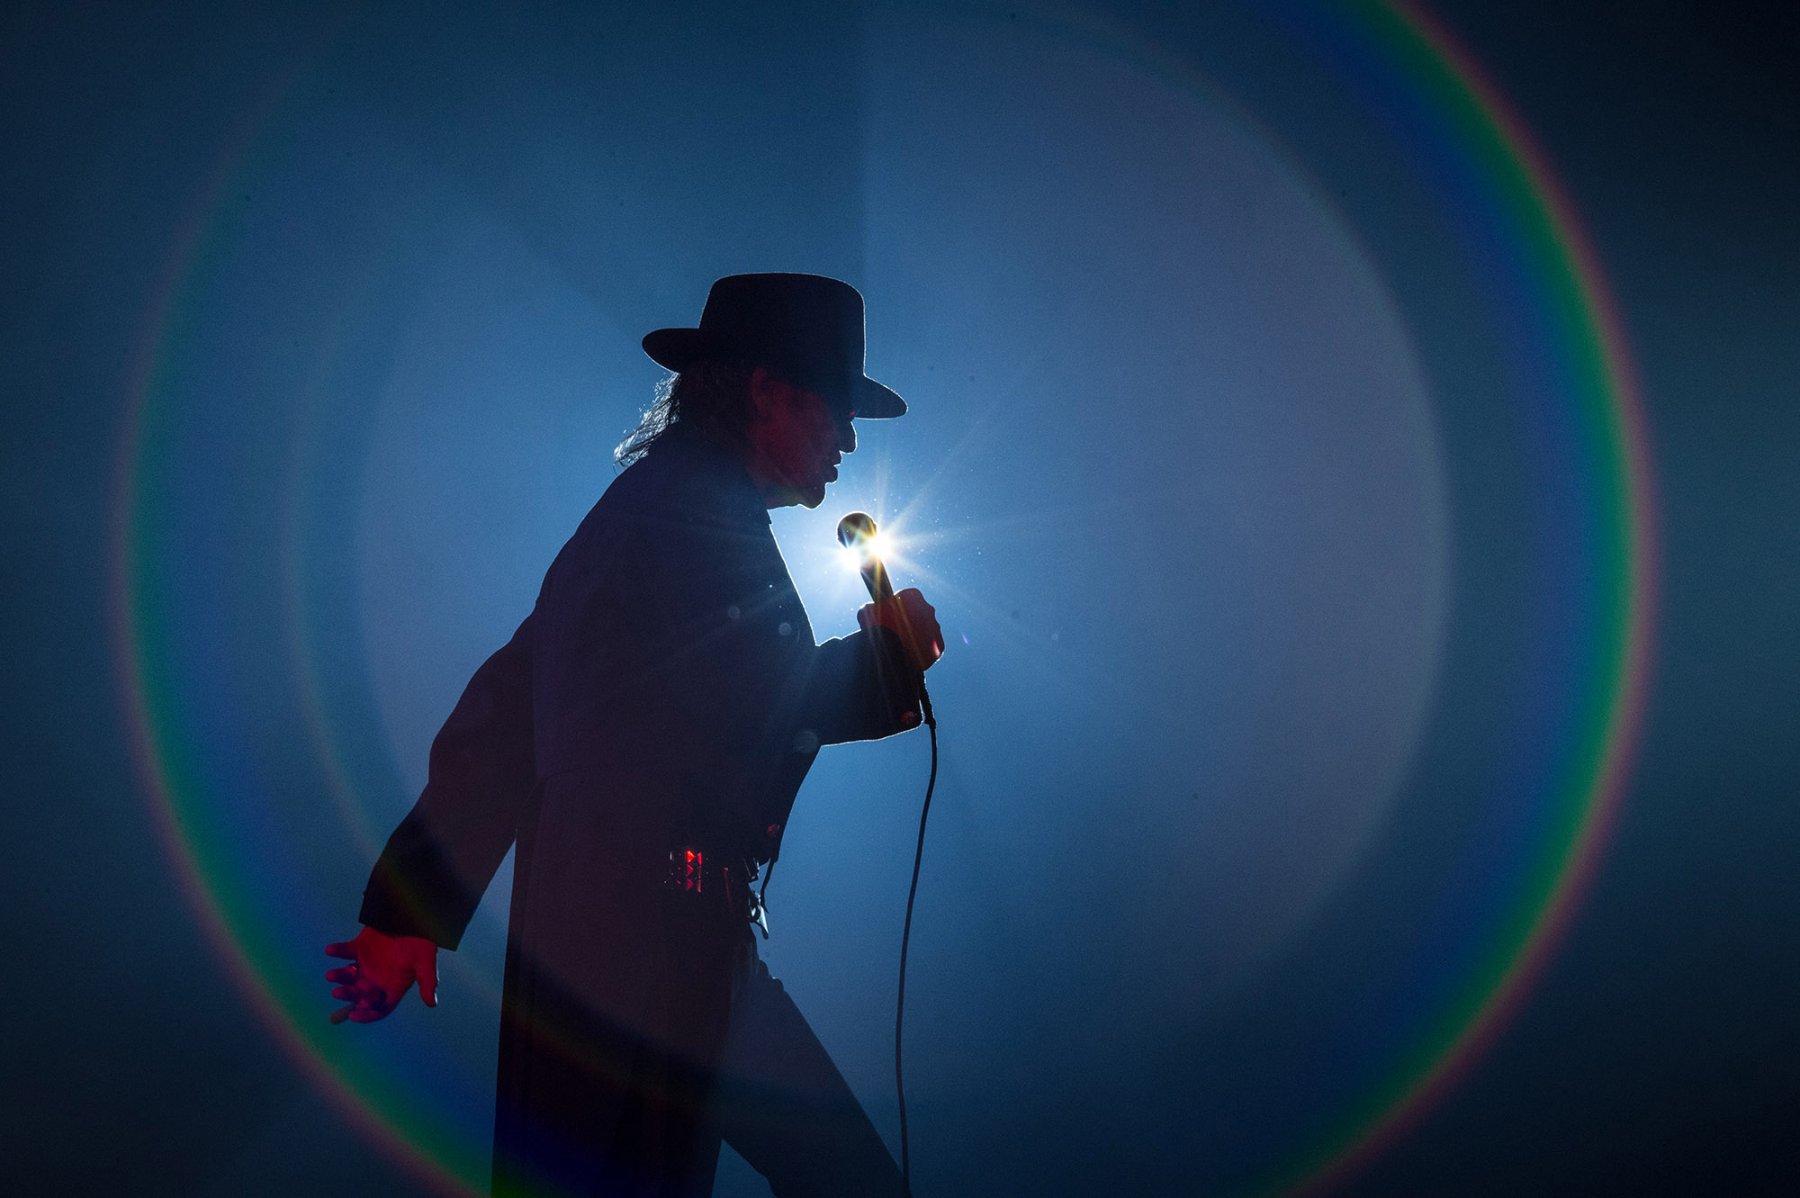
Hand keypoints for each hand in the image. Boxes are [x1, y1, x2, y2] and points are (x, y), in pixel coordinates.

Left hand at [324, 926, 438, 1023]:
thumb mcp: (426, 960)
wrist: (413, 914)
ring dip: (339, 977)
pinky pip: (345, 952)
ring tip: (330, 975)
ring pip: (349, 977)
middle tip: (337, 993)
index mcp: (393, 986)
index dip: (367, 1014)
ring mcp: (367, 964)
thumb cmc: (422, 939)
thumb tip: (432, 1004)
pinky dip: (337, 951)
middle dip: (348, 995)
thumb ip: (428, 981)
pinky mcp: (360, 947)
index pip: (379, 1008)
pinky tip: (330, 950)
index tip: (354, 1015)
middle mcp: (378, 979)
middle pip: (359, 995)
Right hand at [858, 587, 943, 672]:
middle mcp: (929, 609)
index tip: (891, 614)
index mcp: (914, 596)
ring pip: (926, 630)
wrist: (891, 653)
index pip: (907, 597)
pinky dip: (924, 649)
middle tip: (897, 631)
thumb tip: (871, 607)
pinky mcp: (939, 646)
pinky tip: (912, 654)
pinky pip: (932, 646)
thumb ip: (871, 606)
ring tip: (903, 645)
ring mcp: (936, 627)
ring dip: (917, 635)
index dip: (898, 605)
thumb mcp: (867, 612)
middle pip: (919, 613)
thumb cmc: (878, 629)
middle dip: (909, 620)